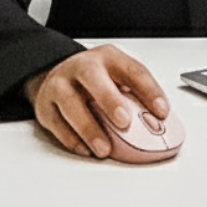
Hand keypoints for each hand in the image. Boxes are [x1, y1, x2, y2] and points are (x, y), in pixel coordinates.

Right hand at [24, 45, 169, 159]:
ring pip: (70, 102)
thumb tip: (157, 122)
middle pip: (93, 78)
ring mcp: (60, 84)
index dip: (149, 91)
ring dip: (89, 128)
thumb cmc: (97, 80)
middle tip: (124, 122)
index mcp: (109, 57)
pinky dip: (71, 138)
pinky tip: (85, 149)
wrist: (58, 75)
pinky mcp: (45, 105)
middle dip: (110, 100)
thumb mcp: (118, 77)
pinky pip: (56, 123)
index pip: (133, 70)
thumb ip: (136, 96)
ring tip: (104, 148)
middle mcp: (82, 66)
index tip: (161, 112)